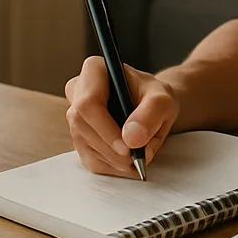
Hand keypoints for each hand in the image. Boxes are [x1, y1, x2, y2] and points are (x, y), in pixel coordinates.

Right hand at [63, 56, 179, 176]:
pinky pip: (90, 159)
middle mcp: (78, 91)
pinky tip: (129, 160)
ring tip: (140, 154)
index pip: (88, 103)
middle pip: (83, 126)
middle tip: (138, 157)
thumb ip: (151, 113)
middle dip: (112, 149)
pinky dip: (113, 166)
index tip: (128, 148)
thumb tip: (131, 137)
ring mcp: (74, 116)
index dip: (105, 129)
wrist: (152, 107)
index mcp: (94, 71)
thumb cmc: (155, 97)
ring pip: (85, 145)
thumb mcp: (164, 100)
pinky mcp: (79, 138)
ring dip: (115, 159)